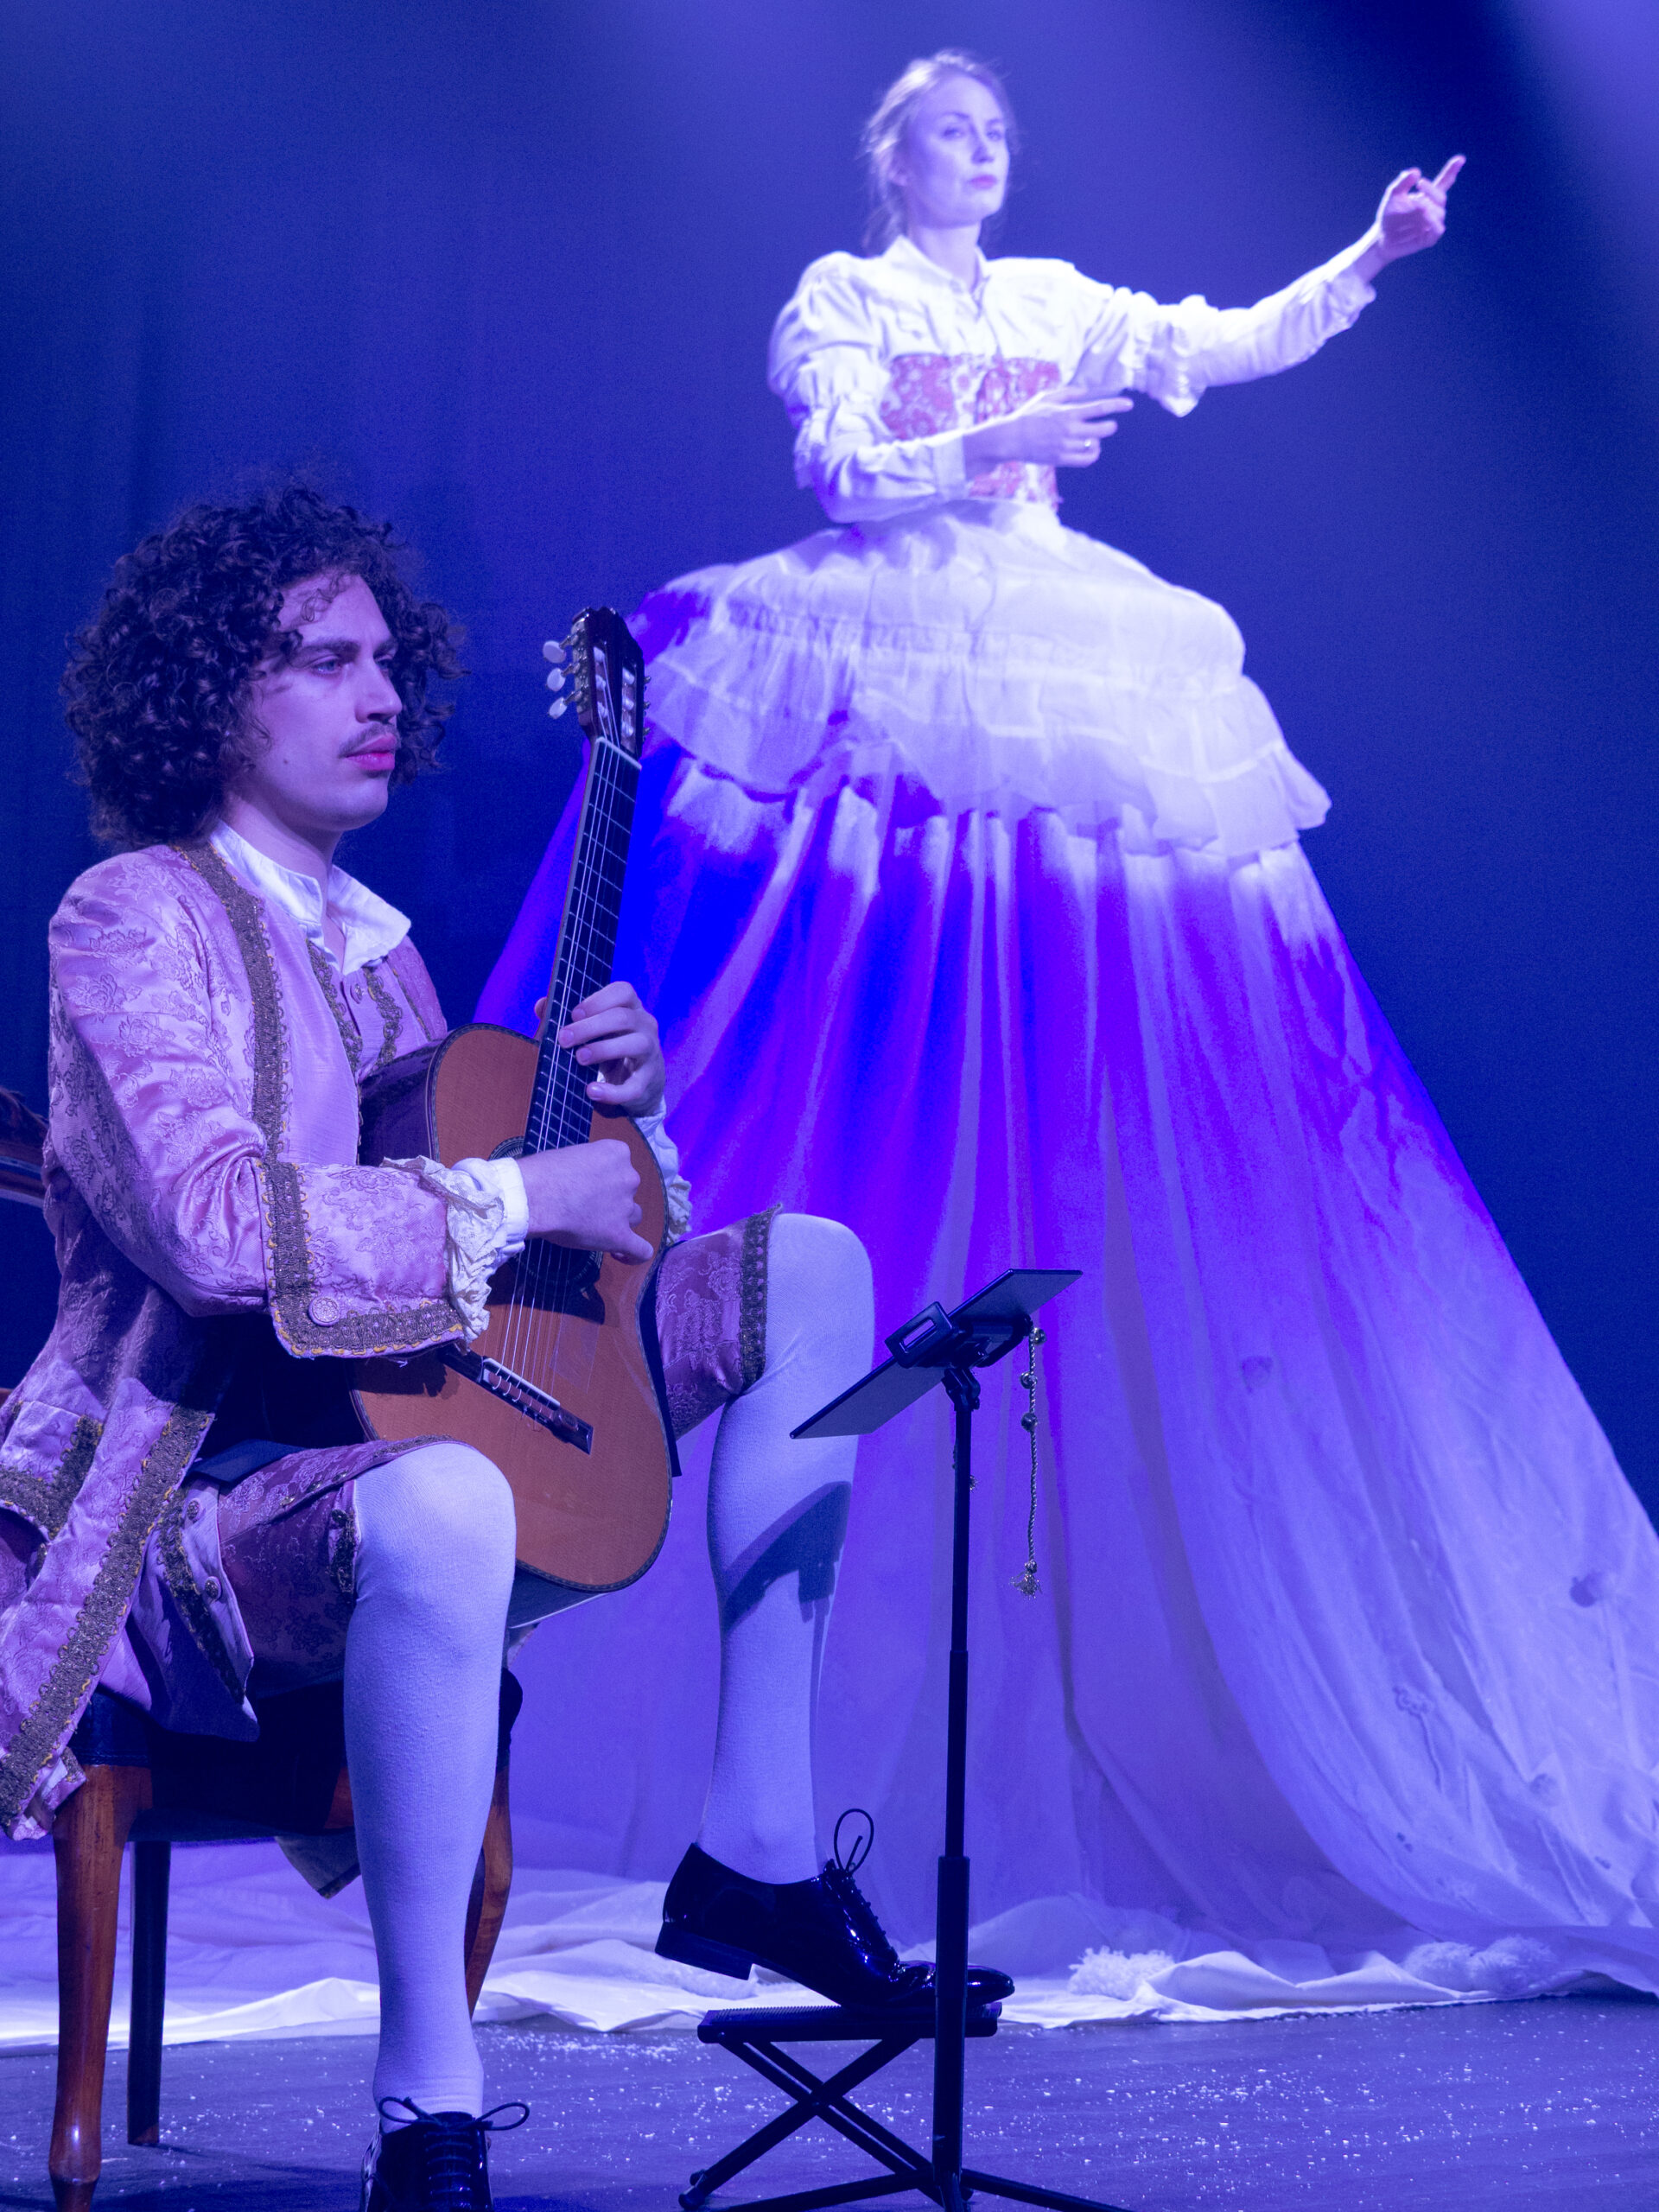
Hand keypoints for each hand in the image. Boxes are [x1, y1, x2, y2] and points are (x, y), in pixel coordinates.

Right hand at [517, 1142, 651, 1263]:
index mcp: (618, 1154)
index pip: (621, 1167)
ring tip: (594, 1229)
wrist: (534, 1196)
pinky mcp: (620, 1235)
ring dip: (619, 1222)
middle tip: (583, 1207)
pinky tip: (621, 1255)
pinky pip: (640, 1250)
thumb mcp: (572, 1156)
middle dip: (611, 1200)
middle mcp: (629, 1178)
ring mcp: (626, 1207)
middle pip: (627, 1193)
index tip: (589, 1186)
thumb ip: (589, 1168)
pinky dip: (634, 1255)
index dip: (606, 1179)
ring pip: (632, 1217)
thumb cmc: (544, 1173)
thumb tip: (585, 1183)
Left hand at [534, 980, 666, 1114]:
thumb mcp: (593, 1032)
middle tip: (564, 1039)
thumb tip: (541, 1005)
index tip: (573, 1014)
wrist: (640, 1083)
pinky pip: (635, 1086)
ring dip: (603, 1049)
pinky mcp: (649, 1081)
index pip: (623, 991)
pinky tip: (592, 1091)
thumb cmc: (611, 1049)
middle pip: (623, 1017)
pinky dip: (613, 1091)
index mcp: (631, 1008)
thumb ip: (568, 1019)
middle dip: (590, 1027)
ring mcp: (651, 1052)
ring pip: (636, 1044)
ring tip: (579, 1058)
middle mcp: (645, 1025)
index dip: (598, 1000)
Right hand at [962, 387, 1132, 472]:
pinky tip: (1091, 449)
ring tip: (1091, 437)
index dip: (1116, 406)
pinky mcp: (1062, 459)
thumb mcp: (1045, 396)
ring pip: (1094, 445)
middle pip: (1103, 430)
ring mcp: (1066, 446)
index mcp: (1067, 412)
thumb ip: (1067, 393)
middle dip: (1110, 427)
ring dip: (1096, 441)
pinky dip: (1093, 454)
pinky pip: (1086, 459)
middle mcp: (1069, 430)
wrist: (1011, 438)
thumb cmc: (1028, 415)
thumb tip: (1085, 391)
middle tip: (1110, 425)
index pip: (1098, 408)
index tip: (1129, 405)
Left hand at [1358, 158, 1463, 276]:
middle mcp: (1433, 209)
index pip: (1443, 183)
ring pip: (1440, 213)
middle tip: (1420, 183)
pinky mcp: (1429, 238)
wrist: (1381, 238)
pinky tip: (1425, 214)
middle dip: (1432, 190)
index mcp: (1427, 197)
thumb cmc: (1389, 216)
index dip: (1451, 171)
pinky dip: (1433, 221)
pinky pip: (1437, 230)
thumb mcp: (1393, 196)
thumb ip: (1402, 183)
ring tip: (1417, 202)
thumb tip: (1416, 171)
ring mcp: (1432, 224)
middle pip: (1441, 197)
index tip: (1460, 159)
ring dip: (1429, 206)